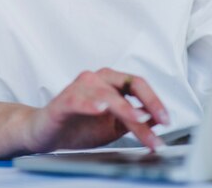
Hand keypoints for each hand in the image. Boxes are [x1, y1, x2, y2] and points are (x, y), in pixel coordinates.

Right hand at [24, 68, 169, 152]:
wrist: (45, 133)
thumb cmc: (78, 126)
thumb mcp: (113, 126)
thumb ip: (133, 120)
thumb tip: (158, 119)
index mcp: (110, 82)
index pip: (138, 85)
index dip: (155, 100)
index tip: (167, 120)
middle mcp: (97, 78)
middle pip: (127, 85)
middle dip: (147, 103)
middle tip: (159, 122)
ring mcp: (80, 87)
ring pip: (107, 94)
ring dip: (125, 108)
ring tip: (137, 119)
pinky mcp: (63, 100)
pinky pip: (78, 99)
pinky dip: (90, 103)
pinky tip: (100, 108)